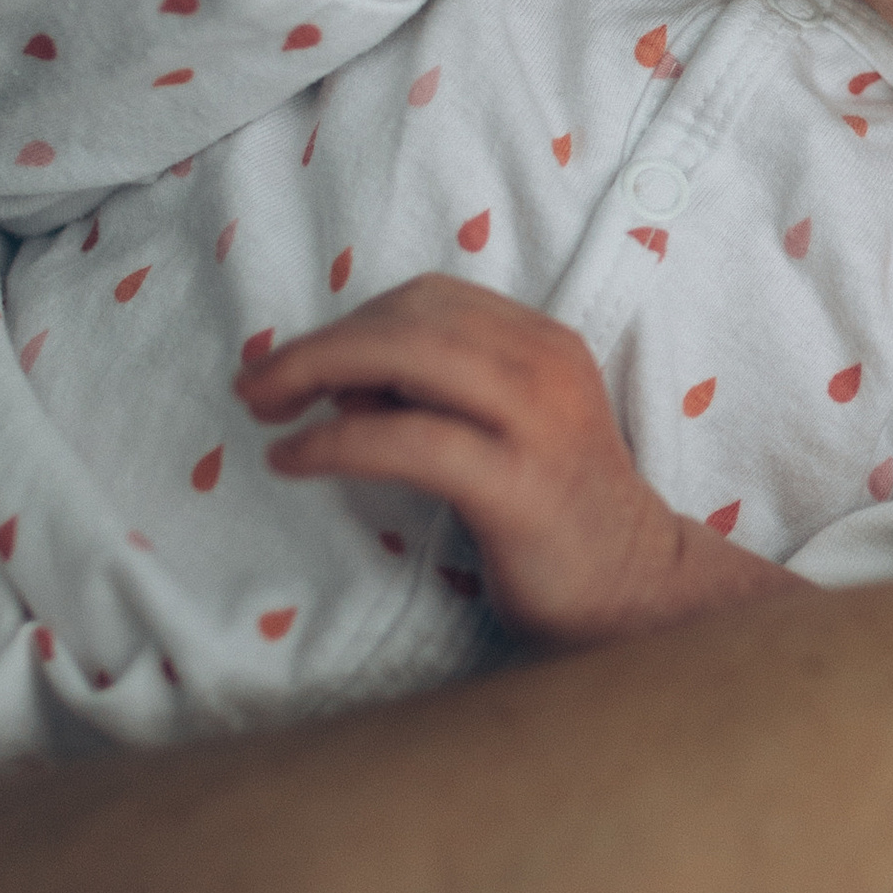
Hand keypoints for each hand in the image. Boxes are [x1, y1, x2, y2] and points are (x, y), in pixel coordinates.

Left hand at [239, 275, 767, 646]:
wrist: (638, 592)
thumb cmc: (557, 519)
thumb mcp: (503, 431)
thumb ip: (437, 396)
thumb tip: (341, 382)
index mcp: (544, 343)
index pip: (427, 299)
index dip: (350, 322)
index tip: (299, 363)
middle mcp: (544, 365)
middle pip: (405, 318)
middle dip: (315, 344)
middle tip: (254, 385)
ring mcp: (536, 422)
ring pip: (403, 358)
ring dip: (312, 373)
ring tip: (263, 411)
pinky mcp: (516, 485)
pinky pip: (405, 441)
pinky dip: (334, 441)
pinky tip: (294, 460)